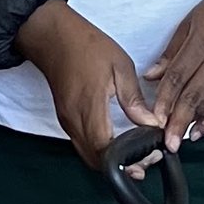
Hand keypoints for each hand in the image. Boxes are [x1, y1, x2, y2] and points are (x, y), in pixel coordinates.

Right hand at [13, 0, 160, 167]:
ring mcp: (67, 121)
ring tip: (135, 154)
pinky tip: (116, 144)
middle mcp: (74, 120)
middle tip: (145, 161)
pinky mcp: (65, 119)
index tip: (146, 158)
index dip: (126, 161)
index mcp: (88, 106)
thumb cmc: (85, 46)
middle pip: (96, 161)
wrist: (53, 36)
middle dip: (120, 168)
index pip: (105, 150)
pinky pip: (82, 145)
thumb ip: (134, 99)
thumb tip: (151, 122)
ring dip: (110, 161)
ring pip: (88, 156)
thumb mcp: (119, 66)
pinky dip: (100, 151)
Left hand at [148, 0, 203, 149]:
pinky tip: (199, 130)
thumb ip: (172, 52)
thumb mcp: (192, 20)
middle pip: (193, 96)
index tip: (153, 117)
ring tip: (178, 139)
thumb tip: (152, 76)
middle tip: (166, 141)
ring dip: (192, 123)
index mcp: (203, 40)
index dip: (164, 100)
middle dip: (177, 121)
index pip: (178, 76)